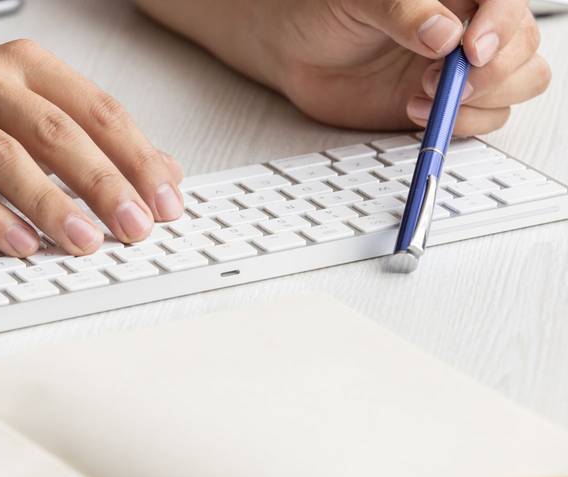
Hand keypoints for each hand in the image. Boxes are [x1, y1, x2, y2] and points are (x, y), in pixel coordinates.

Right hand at [0, 40, 183, 256]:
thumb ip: (94, 141)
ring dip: (52, 203)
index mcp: (28, 65)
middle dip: (104, 183)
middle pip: (57, 132)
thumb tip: (164, 176)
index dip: (138, 158)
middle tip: (136, 226)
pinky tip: (22, 243)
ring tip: (86, 241)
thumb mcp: (29, 113)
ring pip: (6, 158)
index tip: (166, 201)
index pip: (97, 110)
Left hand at [137, 0, 549, 134]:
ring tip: (423, 94)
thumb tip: (445, 33)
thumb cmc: (325, 12)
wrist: (294, 51)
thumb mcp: (361, 1)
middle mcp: (468, 31)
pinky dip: (459, 124)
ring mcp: (458, 71)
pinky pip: (481, 120)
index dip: (501, 28)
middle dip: (496, 71)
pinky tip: (415, 110)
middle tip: (450, 80)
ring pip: (515, 87)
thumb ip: (404, 14)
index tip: (471, 50)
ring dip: (481, 101)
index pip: (506, 7)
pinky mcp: (442, 106)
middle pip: (522, 51)